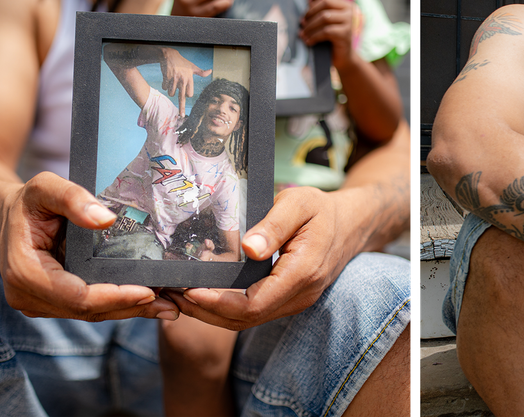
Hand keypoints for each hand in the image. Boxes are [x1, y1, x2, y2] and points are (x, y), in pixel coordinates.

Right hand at [0, 172, 179, 320]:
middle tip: (171, 303)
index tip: (149, 291)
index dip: (114, 297)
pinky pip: (90, 308)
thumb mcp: (46, 187)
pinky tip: (150, 301)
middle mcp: (28, 295)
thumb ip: (72, 198)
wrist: (11, 215)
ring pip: (92, 314)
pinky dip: (119, 305)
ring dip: (130, 310)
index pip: (76, 296)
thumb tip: (105, 219)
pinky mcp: (54, 303)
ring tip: (169, 306)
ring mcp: (40, 303)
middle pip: (88, 310)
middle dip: (130, 306)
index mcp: (25, 272)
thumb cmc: (30, 201)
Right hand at [159, 47, 211, 114]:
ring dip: (171, 91)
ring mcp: (174, 79)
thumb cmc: (182, 62)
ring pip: (171, 93)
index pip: (189, 94)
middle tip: (181, 115)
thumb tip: (211, 71)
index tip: (186, 95)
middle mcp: (182, 80)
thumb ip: (201, 72)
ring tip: (172, 83)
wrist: (169, 55)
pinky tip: (166, 79)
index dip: (187, 95)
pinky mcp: (166, 78)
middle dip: (182, 107)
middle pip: (182, 97)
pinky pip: (164, 88)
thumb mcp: (192, 66)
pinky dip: (164, 86)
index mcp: (189, 79)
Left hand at [170, 187, 356, 329]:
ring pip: (247, 320)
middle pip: (245, 319)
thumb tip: (248, 249)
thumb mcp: (299, 203)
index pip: (254, 304)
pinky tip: (204, 294)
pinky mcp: (289, 299)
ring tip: (179, 295)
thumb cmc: (322, 208)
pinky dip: (226, 308)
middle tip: (171, 294)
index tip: (189, 289)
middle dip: (205, 311)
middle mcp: (301, 294)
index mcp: (303, 272)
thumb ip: (274, 225)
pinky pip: (254, 312)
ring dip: (211, 313)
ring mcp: (296, 301)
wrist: (352, 224)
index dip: (218, 302)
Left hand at [300, 0, 362, 70]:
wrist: (343, 58)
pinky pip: (326, 31)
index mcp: (344, 4)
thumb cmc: (332, 39)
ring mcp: (350, 22)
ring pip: (324, 17)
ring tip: (303, 34)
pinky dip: (314, 36)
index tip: (308, 2)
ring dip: (310, 26)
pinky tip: (309, 41)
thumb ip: (321, 10)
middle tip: (302, 22)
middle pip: (326, 2)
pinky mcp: (346, 34)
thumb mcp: (327, 21)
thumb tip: (306, 4)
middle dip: (310, 12)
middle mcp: (350, 10)